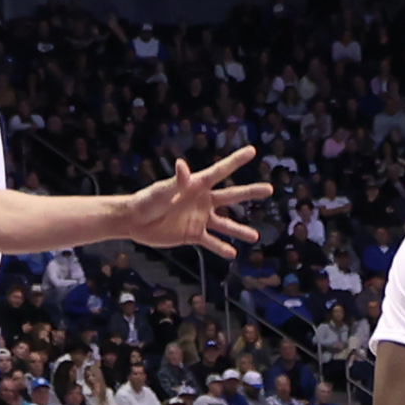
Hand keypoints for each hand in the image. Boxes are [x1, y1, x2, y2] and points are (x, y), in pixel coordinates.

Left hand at [118, 146, 269, 256]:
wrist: (134, 221)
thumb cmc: (147, 200)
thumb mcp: (162, 190)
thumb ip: (175, 181)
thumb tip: (182, 165)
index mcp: (197, 185)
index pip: (220, 171)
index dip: (236, 160)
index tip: (252, 150)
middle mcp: (202, 201)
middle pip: (231, 196)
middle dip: (250, 192)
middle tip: (270, 189)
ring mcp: (199, 218)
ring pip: (225, 224)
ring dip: (240, 230)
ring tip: (255, 236)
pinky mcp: (192, 234)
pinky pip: (211, 242)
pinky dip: (221, 248)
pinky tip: (233, 253)